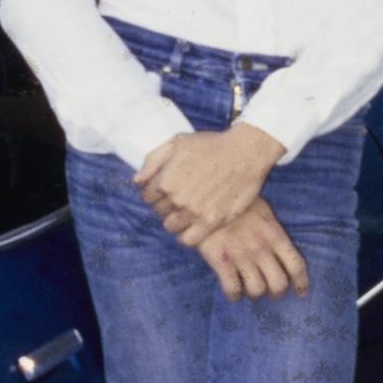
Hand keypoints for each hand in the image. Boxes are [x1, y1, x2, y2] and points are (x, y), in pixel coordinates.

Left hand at [135, 124, 283, 244]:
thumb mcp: (177, 142)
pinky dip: (187, 235)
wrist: (245, 153)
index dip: (154, 191)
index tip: (166, 187)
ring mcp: (195, 213)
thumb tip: (137, 181)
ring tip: (187, 209)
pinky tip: (193, 224)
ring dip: (175, 219)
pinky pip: (189, 240)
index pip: (146, 196)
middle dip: (165, 204)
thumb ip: (153, 161)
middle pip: (159, 211)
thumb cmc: (211, 144)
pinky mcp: (212, 223)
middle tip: (180, 195)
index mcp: (166, 180)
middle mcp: (177, 199)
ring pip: (171, 226)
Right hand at [195, 198, 309, 300]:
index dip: (301, 283)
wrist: (208, 194)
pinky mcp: (221, 261)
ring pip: (257, 290)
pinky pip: (233, 289)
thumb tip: (280, 248)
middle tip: (270, 292)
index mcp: (275, 235)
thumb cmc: (237, 202)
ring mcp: (241, 256)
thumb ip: (273, 231)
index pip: (296, 265)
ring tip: (249, 288)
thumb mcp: (263, 211)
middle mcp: (261, 249)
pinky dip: (234, 295)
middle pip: (278, 284)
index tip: (301, 292)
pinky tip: (233, 291)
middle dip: (276, 293)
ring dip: (254, 293)